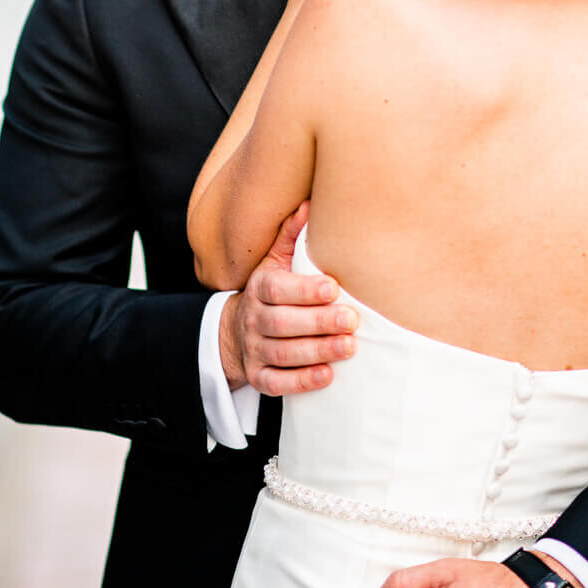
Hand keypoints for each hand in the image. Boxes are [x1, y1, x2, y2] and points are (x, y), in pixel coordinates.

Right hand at [219, 202, 357, 395]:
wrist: (236, 333)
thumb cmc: (271, 292)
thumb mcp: (275, 262)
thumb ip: (292, 236)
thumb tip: (309, 203)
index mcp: (260, 287)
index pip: (278, 289)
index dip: (304, 290)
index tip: (334, 288)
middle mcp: (253, 319)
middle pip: (282, 323)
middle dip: (318, 322)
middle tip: (351, 320)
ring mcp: (253, 350)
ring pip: (282, 353)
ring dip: (317, 351)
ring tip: (349, 347)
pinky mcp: (258, 377)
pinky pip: (277, 383)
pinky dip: (301, 382)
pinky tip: (327, 376)